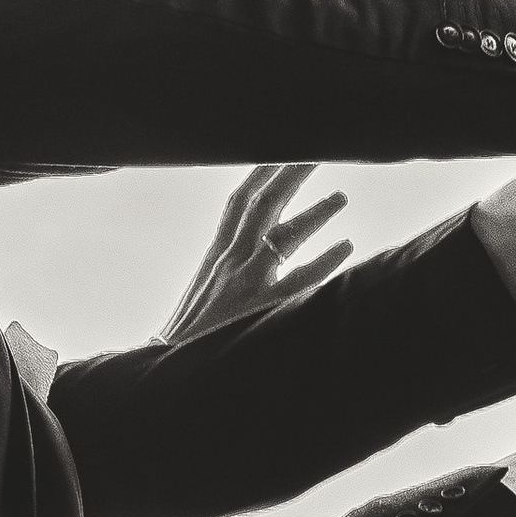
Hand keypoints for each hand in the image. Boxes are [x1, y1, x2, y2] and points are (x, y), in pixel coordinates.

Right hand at [158, 165, 349, 342]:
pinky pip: (299, 280)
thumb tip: (261, 242)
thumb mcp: (209, 288)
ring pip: (282, 237)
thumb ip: (232, 262)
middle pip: (262, 206)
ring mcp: (247, 285)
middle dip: (290, 174)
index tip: (283, 146)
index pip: (238, 202)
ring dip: (314, 213)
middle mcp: (230, 262)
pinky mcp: (262, 311)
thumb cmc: (194, 332)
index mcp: (217, 255)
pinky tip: (346, 245)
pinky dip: (324, 260)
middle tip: (319, 152)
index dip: (261, 172)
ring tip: (342, 197)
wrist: (169, 371)